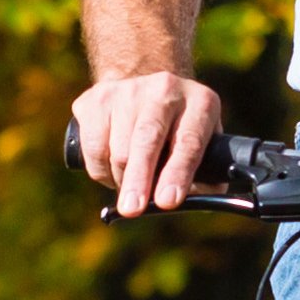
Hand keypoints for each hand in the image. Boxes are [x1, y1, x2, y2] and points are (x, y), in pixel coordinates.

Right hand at [72, 72, 226, 216]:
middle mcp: (165, 90)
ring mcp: (128, 90)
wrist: (145, 92)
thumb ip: (206, 181)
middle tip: (133, 209)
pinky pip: (93, 148)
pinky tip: (113, 168)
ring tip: (133, 184)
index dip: (177, 173)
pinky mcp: (97, 98)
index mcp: (201, 103)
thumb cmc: (180, 134)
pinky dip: (101, 171)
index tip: (167, 201)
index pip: (189, 141)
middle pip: (147, 140)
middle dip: (139, 179)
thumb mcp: (206, 149)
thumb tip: (187, 204)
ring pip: (117, 150)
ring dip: (122, 179)